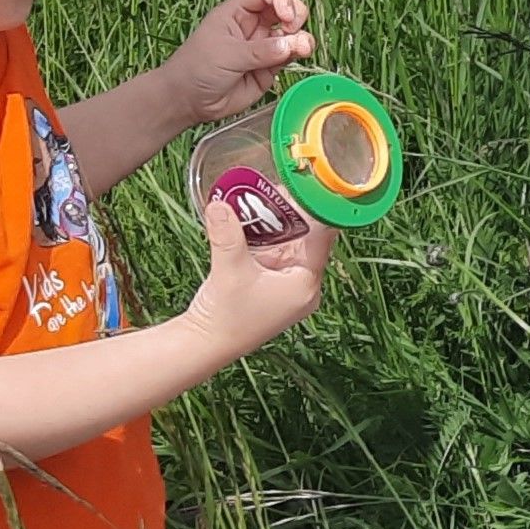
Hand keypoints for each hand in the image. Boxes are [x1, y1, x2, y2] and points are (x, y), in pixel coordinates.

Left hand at [161, 0, 314, 125]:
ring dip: (302, 36)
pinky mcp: (270, 67)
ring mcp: (262, 47)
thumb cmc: (197, 69)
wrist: (189, 101)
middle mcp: (252, 26)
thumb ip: (261, 51)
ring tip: (301, 48)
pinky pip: (291, 55)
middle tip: (291, 29)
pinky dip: (300, 52)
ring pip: (292, 33)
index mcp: (236, 13)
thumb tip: (292, 44)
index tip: (286, 15)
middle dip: (295, 15)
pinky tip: (299, 55)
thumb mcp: (227, 55)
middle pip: (284, 8)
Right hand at [180, 190, 330, 361]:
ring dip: (277, 223)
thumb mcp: (229, 268)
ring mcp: (289, 288)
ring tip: (266, 194)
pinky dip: (267, 238)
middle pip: (306, 238)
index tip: (307, 183)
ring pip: (290, 245)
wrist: (207, 345)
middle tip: (278, 184)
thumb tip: (219, 203)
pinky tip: (253, 218)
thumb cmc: (225, 316)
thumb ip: (227, 232)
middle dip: (291, 212)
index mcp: (306, 284)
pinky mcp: (273, 288)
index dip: (315, 208)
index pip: (322, 236)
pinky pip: (276, 254)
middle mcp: (304, 286)